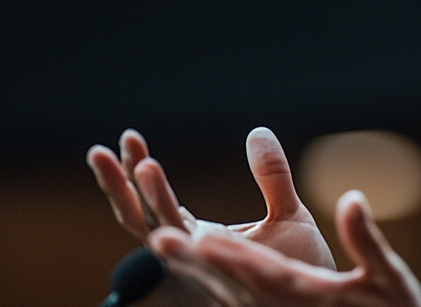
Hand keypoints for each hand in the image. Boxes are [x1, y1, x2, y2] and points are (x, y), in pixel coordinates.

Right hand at [87, 127, 335, 269]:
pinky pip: (184, 250)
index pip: (158, 201)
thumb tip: (257, 131)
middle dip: (119, 185)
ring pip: (156, 232)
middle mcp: (194, 252)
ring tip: (141, 165)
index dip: (138, 171)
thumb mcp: (289, 213)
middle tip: (98, 151)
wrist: (322, 303)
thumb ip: (272, 175)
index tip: (130, 138)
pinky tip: (158, 207)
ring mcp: (201, 266)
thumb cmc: (303, 269)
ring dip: (141, 200)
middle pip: (142, 216)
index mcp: (203, 236)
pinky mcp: (216, 276)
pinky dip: (169, 227)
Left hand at [151, 189, 420, 306]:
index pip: (261, 273)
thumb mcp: (391, 279)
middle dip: (194, 261)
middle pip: (231, 283)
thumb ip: (367, 241)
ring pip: (226, 293)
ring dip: (193, 269)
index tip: (199, 238)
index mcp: (308, 294)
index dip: (228, 256)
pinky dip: (211, 284)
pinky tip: (191, 269)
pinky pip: (235, 302)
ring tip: (159, 242)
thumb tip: (352, 198)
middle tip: (157, 239)